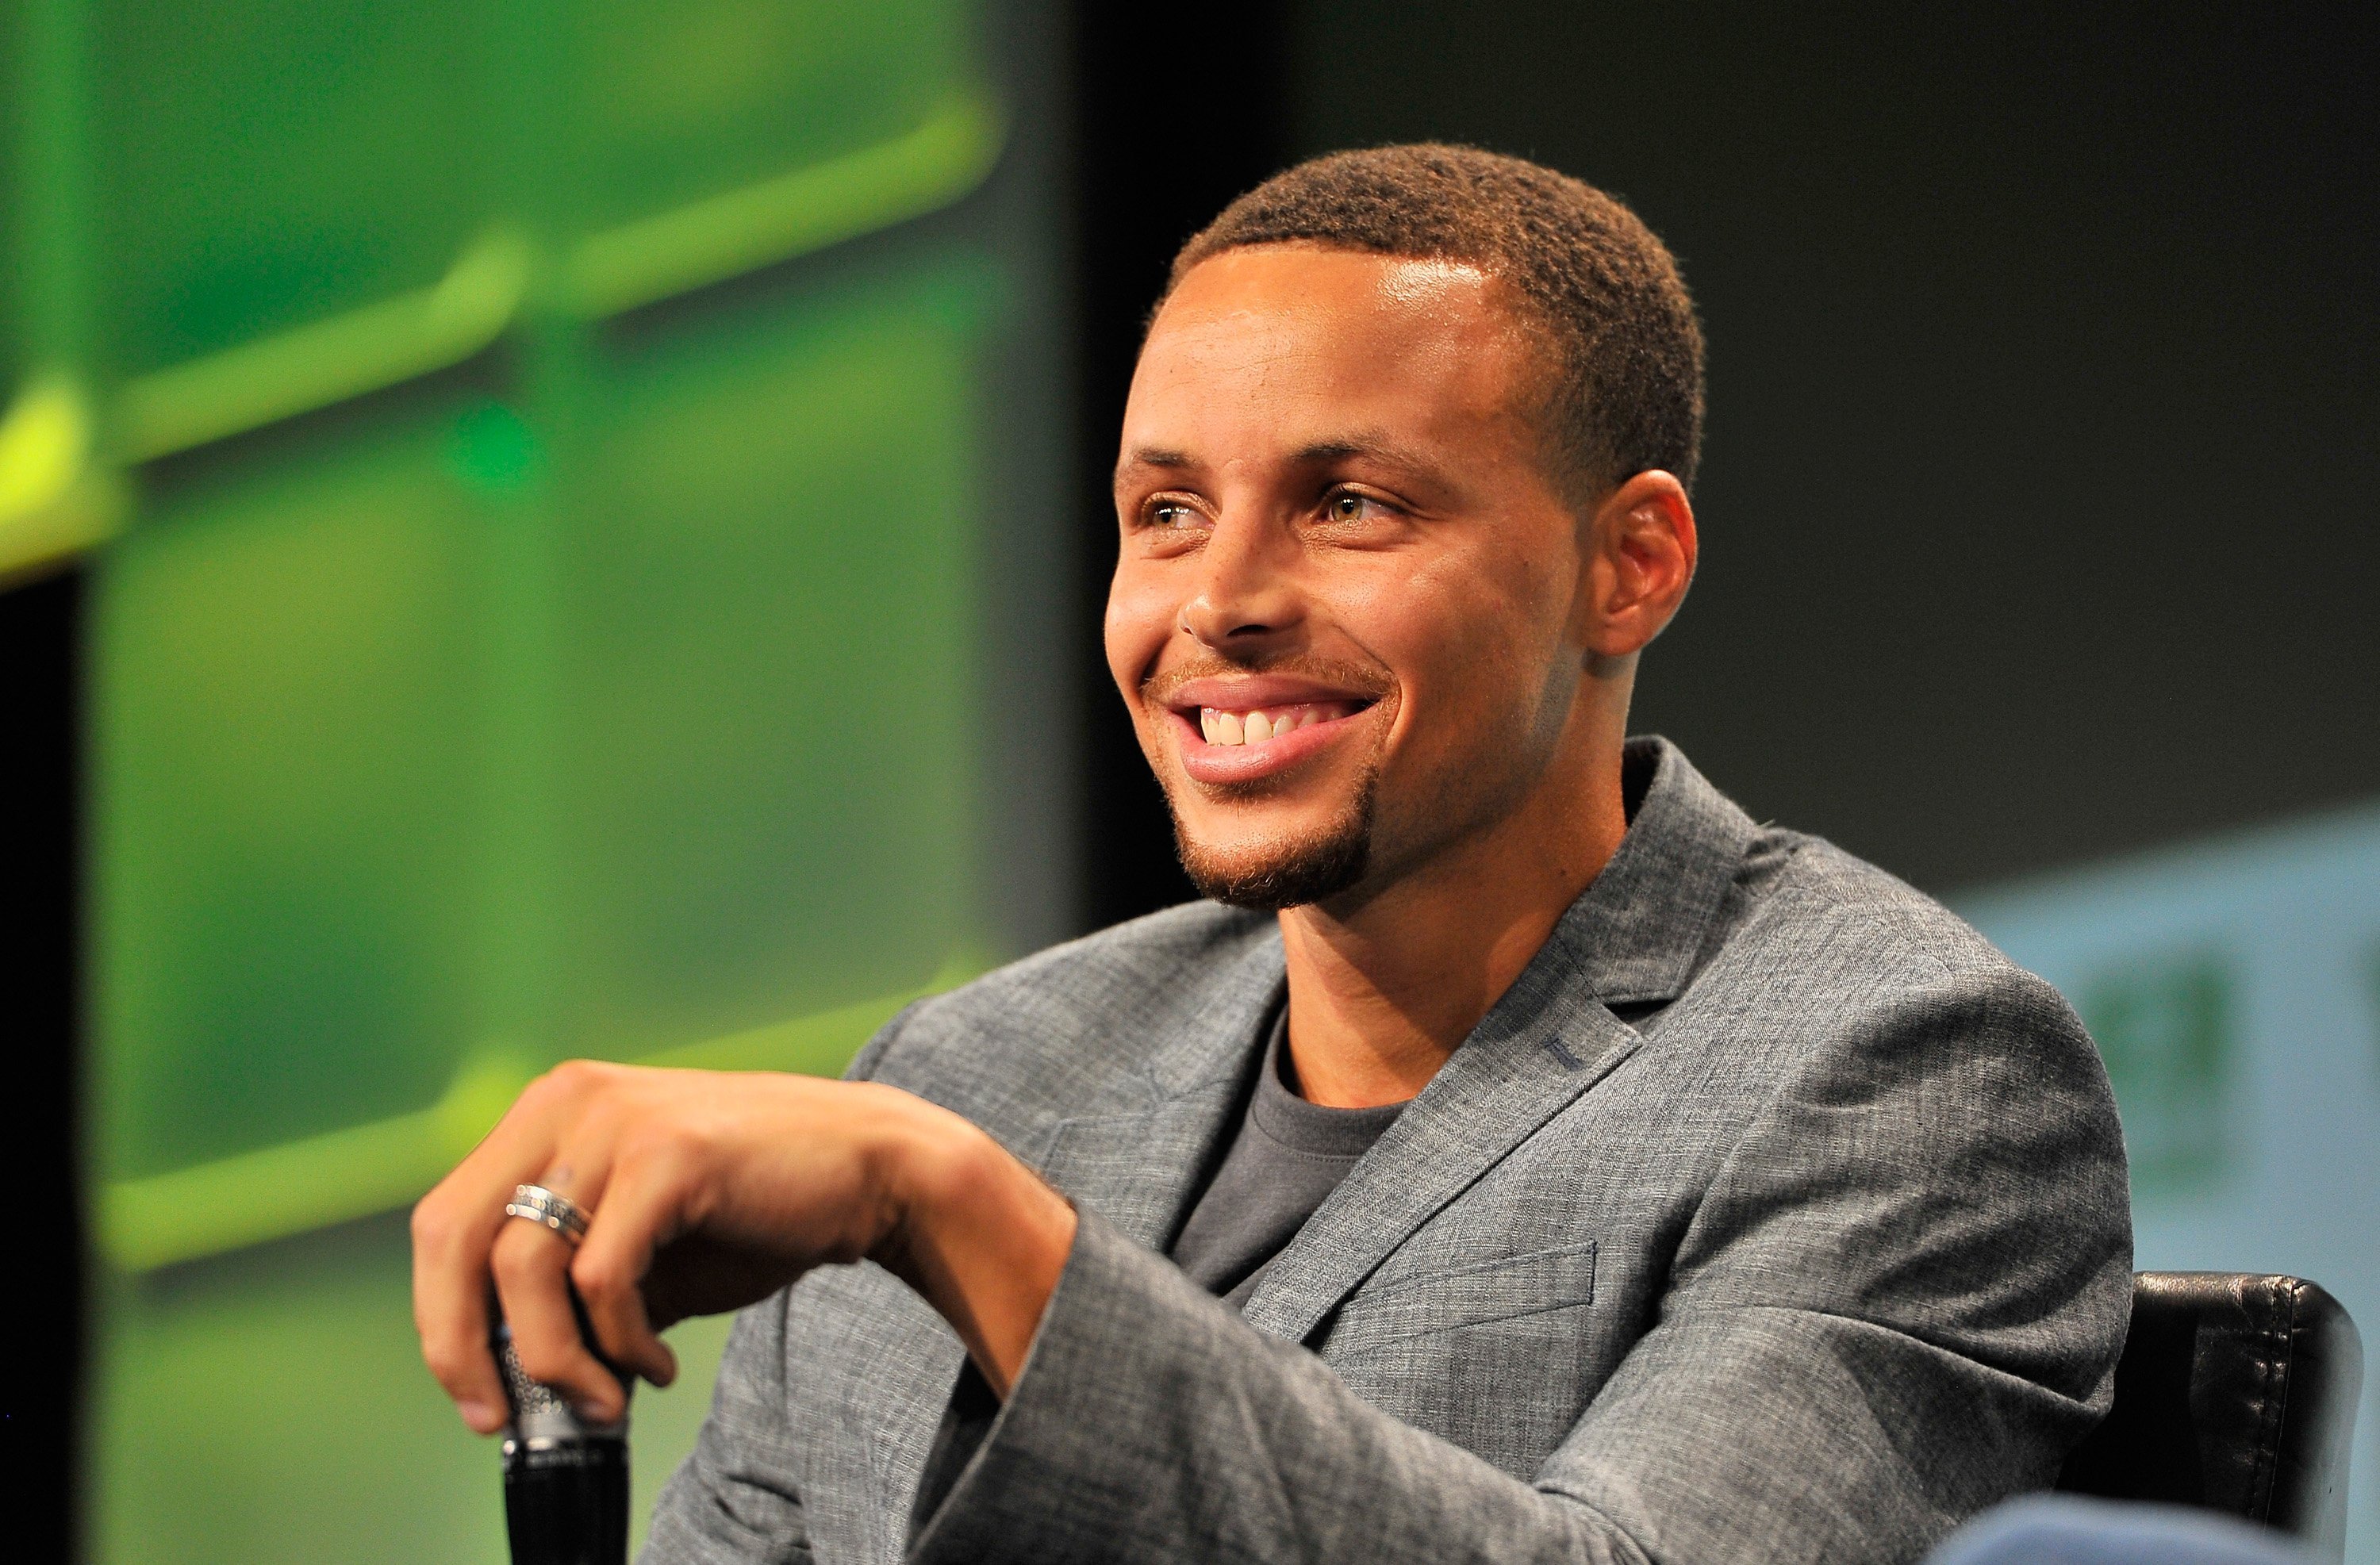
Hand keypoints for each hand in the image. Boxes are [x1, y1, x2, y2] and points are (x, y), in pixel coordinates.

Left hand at [411, 1062, 1077, 1431]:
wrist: (870, 1168)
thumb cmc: (753, 1209)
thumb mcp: (638, 1248)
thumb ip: (567, 1289)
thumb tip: (503, 1373)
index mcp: (550, 1112)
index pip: (443, 1222)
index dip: (441, 1318)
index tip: (477, 1391)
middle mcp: (569, 1100)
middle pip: (455, 1239)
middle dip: (466, 1347)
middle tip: (507, 1414)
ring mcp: (616, 1119)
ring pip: (526, 1270)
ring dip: (558, 1359)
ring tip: (610, 1395)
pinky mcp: (668, 1153)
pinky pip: (603, 1277)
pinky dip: (620, 1342)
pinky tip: (658, 1363)